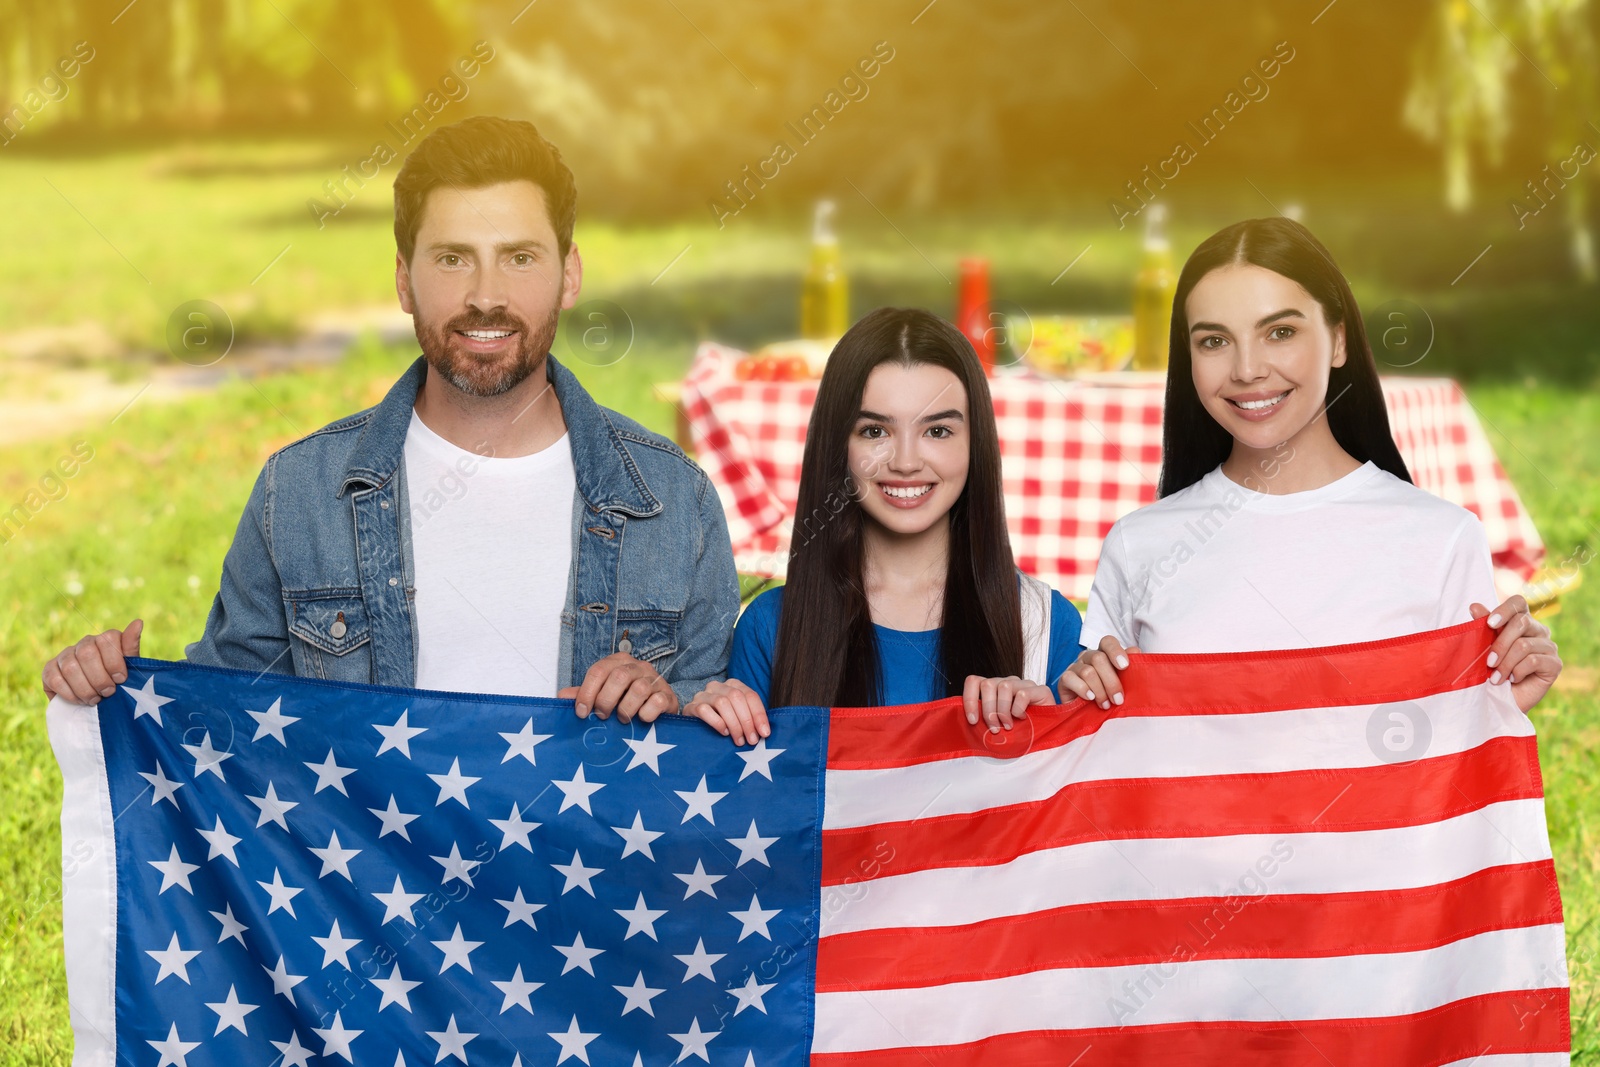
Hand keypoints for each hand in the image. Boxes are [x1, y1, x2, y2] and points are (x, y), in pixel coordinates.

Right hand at [42, 619, 143, 704]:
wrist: (97, 700)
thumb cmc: (116, 682)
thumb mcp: (129, 667)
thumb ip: (131, 647)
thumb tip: (138, 622)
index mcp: (105, 639)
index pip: (109, 638)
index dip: (115, 661)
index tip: (121, 679)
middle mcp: (84, 643)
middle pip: (87, 654)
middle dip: (100, 678)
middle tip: (108, 693)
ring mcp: (64, 655)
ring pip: (70, 667)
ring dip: (85, 689)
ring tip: (95, 699)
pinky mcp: (49, 669)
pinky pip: (55, 679)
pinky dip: (69, 693)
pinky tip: (80, 700)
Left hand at [558, 652, 677, 723]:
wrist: (658, 709)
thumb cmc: (626, 701)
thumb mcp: (603, 695)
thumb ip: (584, 695)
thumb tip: (562, 697)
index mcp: (619, 662)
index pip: (599, 670)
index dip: (587, 692)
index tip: (581, 712)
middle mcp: (638, 666)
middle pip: (619, 676)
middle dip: (606, 700)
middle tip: (602, 716)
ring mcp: (655, 680)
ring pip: (639, 689)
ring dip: (626, 709)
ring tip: (622, 719)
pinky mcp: (668, 695)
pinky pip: (656, 702)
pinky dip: (646, 714)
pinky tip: (641, 720)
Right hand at [684, 679, 769, 745]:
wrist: (693, 726)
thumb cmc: (721, 721)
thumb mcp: (738, 716)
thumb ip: (750, 718)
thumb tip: (765, 731)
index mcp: (733, 684)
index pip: (750, 695)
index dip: (759, 715)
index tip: (765, 733)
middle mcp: (717, 686)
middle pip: (737, 697)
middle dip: (747, 721)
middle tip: (751, 740)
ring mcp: (703, 695)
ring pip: (722, 703)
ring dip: (734, 724)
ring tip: (739, 740)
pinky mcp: (691, 706)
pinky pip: (705, 710)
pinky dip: (717, 722)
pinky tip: (724, 732)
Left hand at [962, 675, 1054, 733]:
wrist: (1047, 735)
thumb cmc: (1019, 732)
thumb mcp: (996, 725)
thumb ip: (983, 719)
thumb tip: (969, 720)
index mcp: (994, 688)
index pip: (974, 681)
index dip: (969, 700)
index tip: (973, 720)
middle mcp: (1007, 682)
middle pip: (987, 684)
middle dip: (988, 710)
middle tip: (994, 729)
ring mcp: (1024, 684)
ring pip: (1004, 686)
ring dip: (1003, 711)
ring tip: (1008, 726)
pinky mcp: (1040, 690)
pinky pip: (1022, 693)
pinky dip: (1018, 709)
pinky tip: (1022, 719)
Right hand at [1057, 635, 1139, 710]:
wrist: (1091, 716)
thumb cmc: (1110, 697)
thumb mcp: (1124, 684)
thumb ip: (1131, 668)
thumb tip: (1135, 651)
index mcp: (1104, 654)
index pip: (1108, 642)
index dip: (1116, 651)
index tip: (1124, 666)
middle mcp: (1088, 657)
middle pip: (1098, 658)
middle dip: (1111, 682)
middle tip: (1118, 699)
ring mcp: (1075, 667)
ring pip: (1087, 671)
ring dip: (1099, 691)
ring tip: (1105, 705)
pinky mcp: (1064, 679)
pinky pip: (1070, 678)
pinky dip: (1082, 689)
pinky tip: (1090, 698)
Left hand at [1471, 595, 1561, 713]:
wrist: (1500, 699)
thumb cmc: (1490, 670)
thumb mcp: (1483, 647)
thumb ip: (1482, 627)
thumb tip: (1474, 606)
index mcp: (1520, 621)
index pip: (1518, 603)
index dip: (1504, 609)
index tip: (1489, 624)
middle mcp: (1538, 630)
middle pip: (1521, 623)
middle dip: (1500, 644)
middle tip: (1488, 662)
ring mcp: (1549, 646)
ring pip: (1524, 645)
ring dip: (1505, 663)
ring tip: (1495, 677)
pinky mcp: (1555, 664)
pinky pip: (1534, 661)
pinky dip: (1517, 672)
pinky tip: (1512, 679)